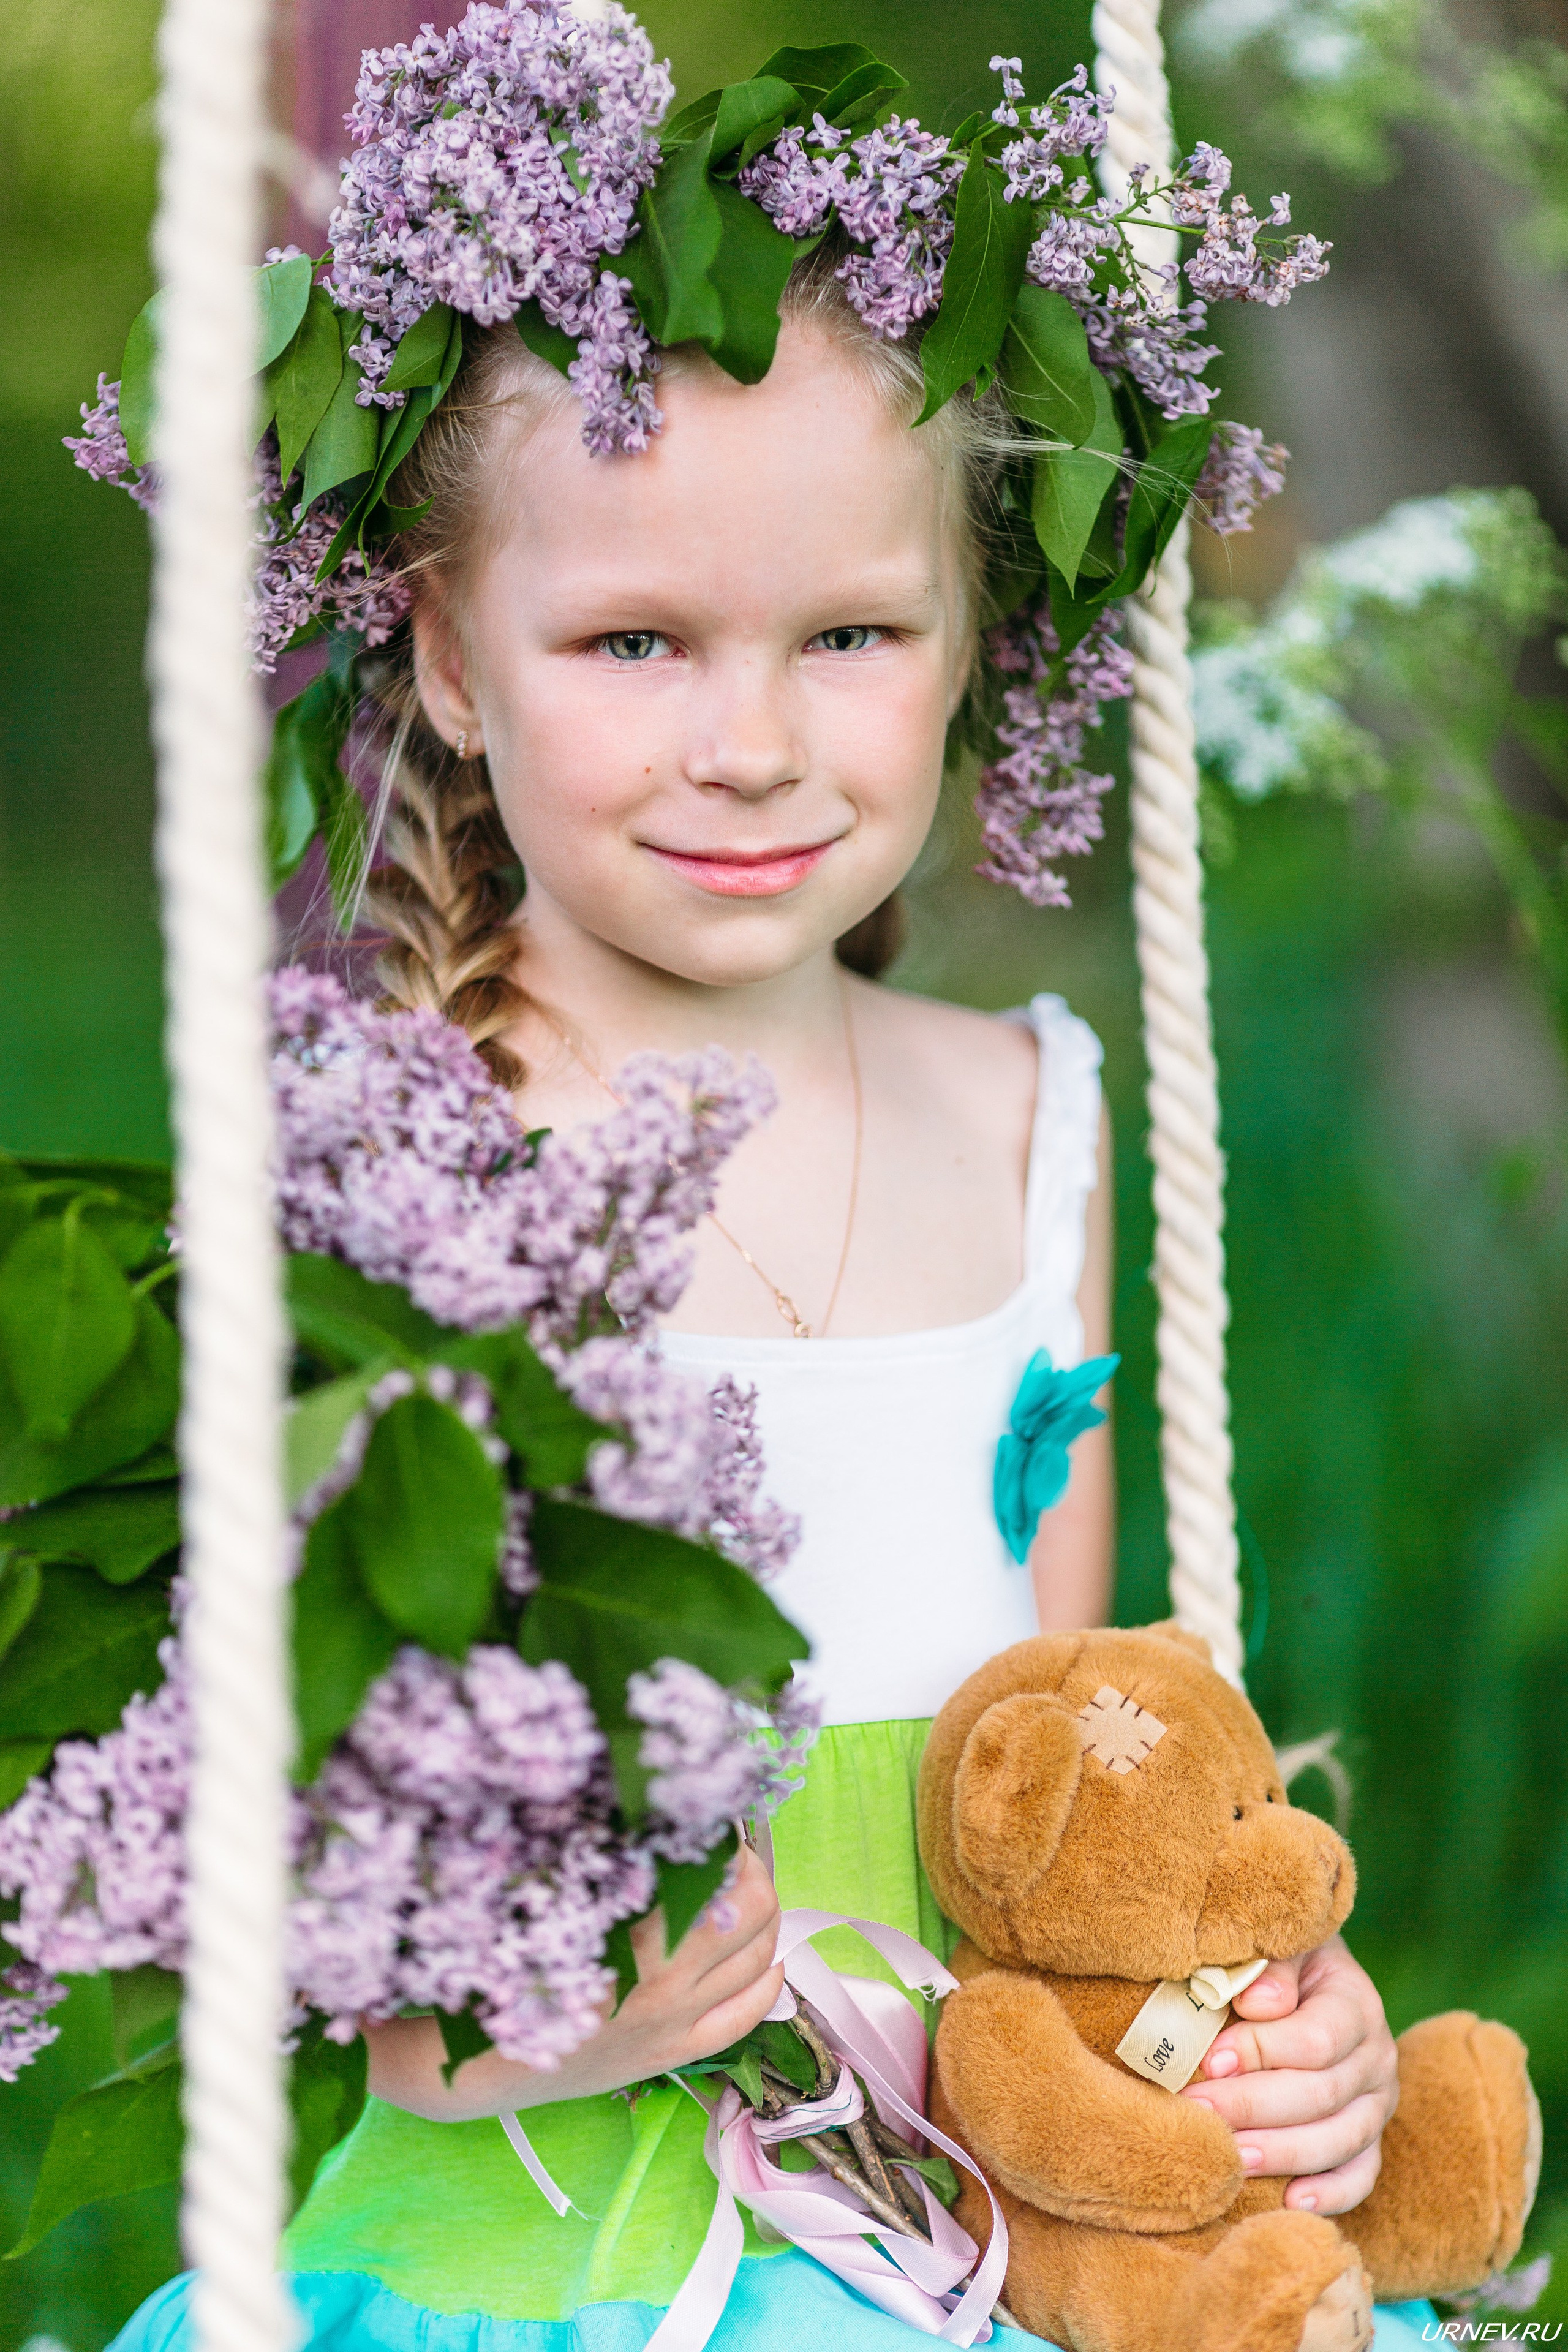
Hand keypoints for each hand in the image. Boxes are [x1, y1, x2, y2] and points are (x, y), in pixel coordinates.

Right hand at [365, 1841, 784, 2121]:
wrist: (478, 2063)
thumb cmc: (503, 1968)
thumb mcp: (548, 1896)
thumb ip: (603, 1856)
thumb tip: (645, 1807)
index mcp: (635, 1935)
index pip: (711, 1868)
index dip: (719, 1833)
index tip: (707, 1812)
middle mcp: (668, 1980)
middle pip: (752, 1907)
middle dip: (749, 1868)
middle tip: (729, 1849)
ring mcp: (676, 2021)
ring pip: (758, 1956)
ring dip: (762, 1916)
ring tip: (744, 1889)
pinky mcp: (674, 2053)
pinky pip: (746, 2016)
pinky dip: (767, 1980)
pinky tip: (769, 1958)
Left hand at [1179, 1937, 1398, 2213]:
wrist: (1307, 1981)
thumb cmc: (1276, 1964)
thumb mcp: (1277, 1946)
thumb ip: (1271, 1968)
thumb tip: (1259, 2004)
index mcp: (1355, 2002)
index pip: (1317, 2038)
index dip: (1262, 2051)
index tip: (1209, 2060)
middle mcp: (1377, 2055)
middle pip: (1322, 2094)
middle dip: (1254, 2106)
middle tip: (1199, 2113)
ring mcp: (1377, 2103)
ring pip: (1340, 2140)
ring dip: (1281, 2153)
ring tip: (1231, 2159)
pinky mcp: (1370, 2139)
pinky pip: (1361, 2175)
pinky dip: (1331, 2193)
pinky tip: (1292, 2202)